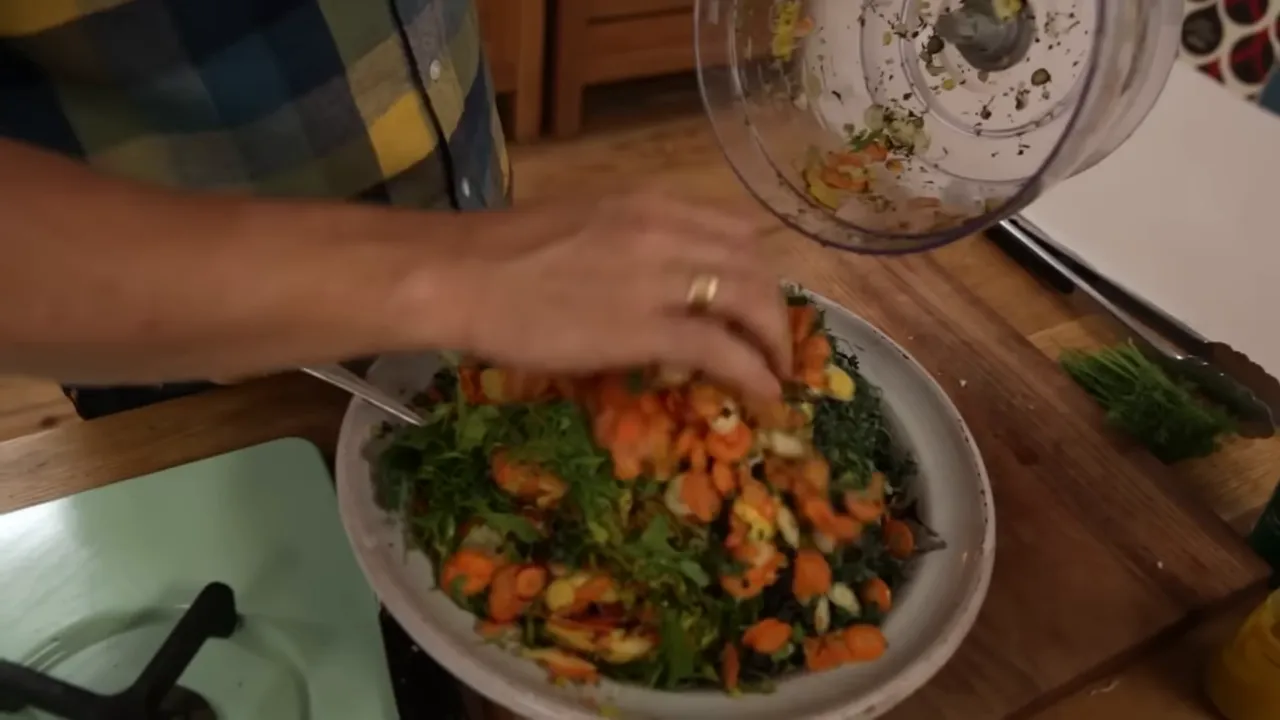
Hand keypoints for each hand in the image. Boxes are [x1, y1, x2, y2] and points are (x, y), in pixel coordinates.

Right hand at [436, 192, 790, 397]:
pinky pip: (724, 350)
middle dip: (774, 309)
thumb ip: (632, 239)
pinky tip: (764, 393)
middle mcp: (669, 231)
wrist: (460, 274)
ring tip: (776, 371)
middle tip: (772, 343)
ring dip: (774, 341)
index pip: (736, 229)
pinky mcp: (648, 329)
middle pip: (755, 266)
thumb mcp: (584, 223)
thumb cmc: (501, 253)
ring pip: (753, 303)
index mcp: (652, 203)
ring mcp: (661, 279)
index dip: (758, 269)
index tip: (758, 299)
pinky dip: (754, 373)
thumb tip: (654, 277)